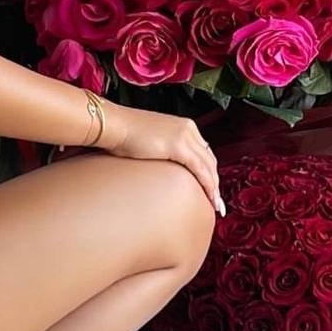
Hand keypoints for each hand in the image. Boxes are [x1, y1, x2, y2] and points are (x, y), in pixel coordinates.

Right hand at [100, 102, 225, 216]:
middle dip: (215, 181)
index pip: (203, 151)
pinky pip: (200, 169)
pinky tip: (210, 198)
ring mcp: (185, 135)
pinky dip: (208, 185)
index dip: (209, 170)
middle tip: (217, 201)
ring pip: (208, 166)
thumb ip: (163, 150)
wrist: (114, 125)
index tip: (211, 187)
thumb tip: (162, 165)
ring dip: (214, 187)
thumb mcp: (151, 140)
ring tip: (216, 205)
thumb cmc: (124, 134)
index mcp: (184, 125)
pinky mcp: (178, 145)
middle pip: (209, 159)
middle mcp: (188, 128)